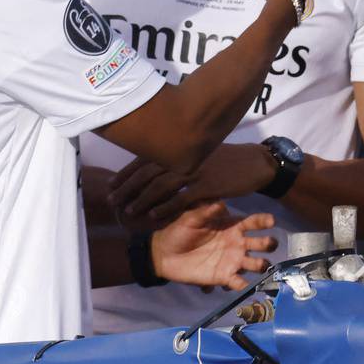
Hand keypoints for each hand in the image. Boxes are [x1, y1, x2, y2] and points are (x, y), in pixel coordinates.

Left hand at [110, 143, 278, 227]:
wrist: (253, 163)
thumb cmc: (224, 158)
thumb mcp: (198, 151)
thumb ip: (176, 155)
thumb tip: (153, 164)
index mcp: (177, 147)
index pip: (143, 160)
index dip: (125, 173)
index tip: (110, 185)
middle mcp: (181, 156)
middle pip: (146, 173)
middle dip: (126, 187)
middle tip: (111, 201)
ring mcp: (193, 170)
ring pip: (159, 186)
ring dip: (141, 199)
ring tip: (127, 211)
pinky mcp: (206, 185)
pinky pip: (180, 198)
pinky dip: (165, 208)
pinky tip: (153, 216)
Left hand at [151, 202, 277, 290]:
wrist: (164, 254)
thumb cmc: (179, 231)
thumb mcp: (190, 218)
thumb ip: (205, 211)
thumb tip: (221, 204)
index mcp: (231, 227)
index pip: (252, 223)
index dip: (263, 221)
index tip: (271, 220)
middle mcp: (237, 244)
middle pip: (260, 244)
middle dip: (268, 244)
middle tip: (269, 244)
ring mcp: (232, 262)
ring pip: (256, 264)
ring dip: (262, 265)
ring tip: (261, 266)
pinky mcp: (224, 277)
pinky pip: (239, 283)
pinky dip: (245, 286)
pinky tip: (246, 286)